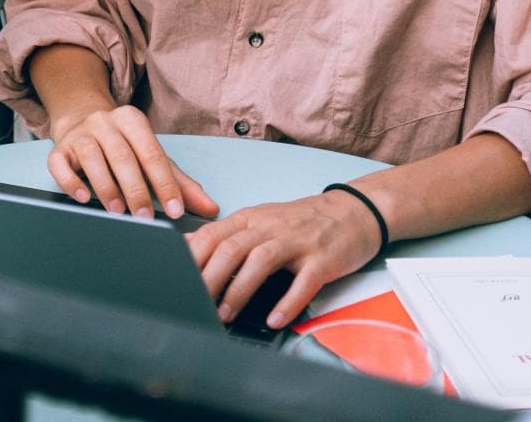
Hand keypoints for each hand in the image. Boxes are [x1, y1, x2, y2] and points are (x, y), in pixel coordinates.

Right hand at [45, 104, 220, 219]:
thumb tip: (211, 209)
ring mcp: (79, 134)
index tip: (175, 211)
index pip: (152, 154)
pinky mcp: (59, 149)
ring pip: (92, 157)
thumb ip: (180, 183)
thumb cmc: (123, 146)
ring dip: (106, 186)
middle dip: (136, 189)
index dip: (165, 183)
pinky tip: (84, 198)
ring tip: (117, 211)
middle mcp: (105, 122)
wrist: (81, 122)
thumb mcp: (152, 159)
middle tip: (145, 218)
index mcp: (133, 121)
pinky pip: (60, 164)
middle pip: (123, 155)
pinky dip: (71, 181)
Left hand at [185, 190, 381, 328]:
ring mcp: (298, 242)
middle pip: (232, 248)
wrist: (353, 211)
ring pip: (261, 261)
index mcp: (251, 219)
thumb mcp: (260, 220)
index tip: (176, 281)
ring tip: (226, 315)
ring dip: (240, 290)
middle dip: (210, 277)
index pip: (213, 234)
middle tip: (195, 303)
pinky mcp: (323, 259)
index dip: (192, 258)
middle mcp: (271, 227)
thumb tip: (187, 245)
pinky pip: (303, 282)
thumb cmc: (302, 222)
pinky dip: (287, 302)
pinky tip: (274, 319)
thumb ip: (225, 234)